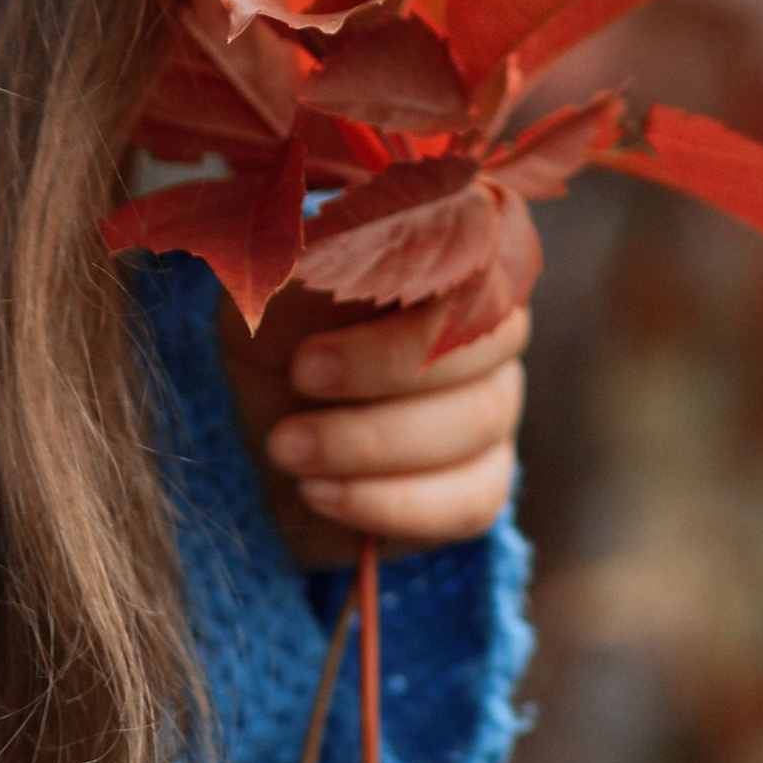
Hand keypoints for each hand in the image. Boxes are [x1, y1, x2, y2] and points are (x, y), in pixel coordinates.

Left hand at [217, 284, 527, 570]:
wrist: (270, 436)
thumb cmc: (275, 345)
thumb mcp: (268, 305)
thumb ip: (304, 278)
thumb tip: (321, 260)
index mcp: (446, 263)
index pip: (466, 265)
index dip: (399, 306)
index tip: (311, 349)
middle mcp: (488, 330)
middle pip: (482, 342)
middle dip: (384, 370)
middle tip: (301, 380)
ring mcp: (494, 405)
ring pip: (475, 422)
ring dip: (371, 442)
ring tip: (288, 448)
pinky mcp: (484, 480)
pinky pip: (471, 499)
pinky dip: (390, 502)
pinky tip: (321, 492)